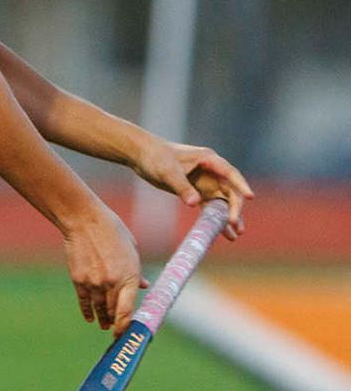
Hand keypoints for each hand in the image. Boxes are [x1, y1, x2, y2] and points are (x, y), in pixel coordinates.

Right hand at [61, 203, 143, 333]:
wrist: (84, 221)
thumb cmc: (112, 231)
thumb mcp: (131, 250)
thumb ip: (136, 272)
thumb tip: (143, 286)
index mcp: (128, 276)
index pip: (127, 310)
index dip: (126, 326)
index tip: (127, 334)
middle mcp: (110, 283)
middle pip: (112, 311)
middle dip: (115, 322)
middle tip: (117, 330)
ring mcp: (93, 283)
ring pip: (98, 308)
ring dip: (102, 318)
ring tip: (104, 325)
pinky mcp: (78, 279)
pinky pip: (84, 301)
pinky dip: (87, 311)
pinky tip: (90, 317)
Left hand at [130, 139, 252, 239]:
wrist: (140, 155)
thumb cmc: (155, 157)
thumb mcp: (168, 172)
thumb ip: (182, 187)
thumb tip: (195, 203)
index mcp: (208, 160)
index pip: (230, 173)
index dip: (241, 185)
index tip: (250, 197)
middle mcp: (211, 171)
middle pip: (229, 190)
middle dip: (234, 208)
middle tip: (234, 224)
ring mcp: (205, 182)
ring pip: (222, 201)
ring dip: (228, 217)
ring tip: (236, 234)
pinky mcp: (196, 191)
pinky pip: (210, 206)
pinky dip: (214, 219)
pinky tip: (222, 233)